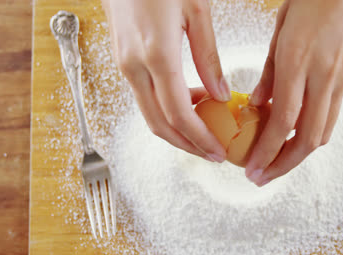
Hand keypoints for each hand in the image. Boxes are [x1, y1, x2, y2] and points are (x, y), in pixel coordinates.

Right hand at [102, 0, 229, 161]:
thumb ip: (208, 58)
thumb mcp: (196, 12)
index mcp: (156, 54)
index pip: (178, 114)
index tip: (216, 151)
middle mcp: (134, 66)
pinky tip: (188, 103)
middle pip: (159, 124)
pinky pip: (145, 98)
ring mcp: (125, 66)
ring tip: (204, 131)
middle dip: (187, 145)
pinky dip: (166, 111)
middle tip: (211, 152)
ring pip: (149, 115)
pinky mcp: (123, 62)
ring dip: (176, 130)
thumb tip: (220, 93)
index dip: (199, 138)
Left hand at [246, 0, 342, 185]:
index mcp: (297, 61)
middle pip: (307, 139)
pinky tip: (298, 137)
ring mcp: (339, 81)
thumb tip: (259, 103)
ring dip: (299, 155)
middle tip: (263, 177)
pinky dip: (314, 134)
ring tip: (278, 163)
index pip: (283, 122)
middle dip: (283, 165)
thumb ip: (270, 70)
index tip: (253, 169)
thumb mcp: (282, 26)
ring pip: (323, 132)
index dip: (266, 152)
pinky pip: (332, 116)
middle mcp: (321, 77)